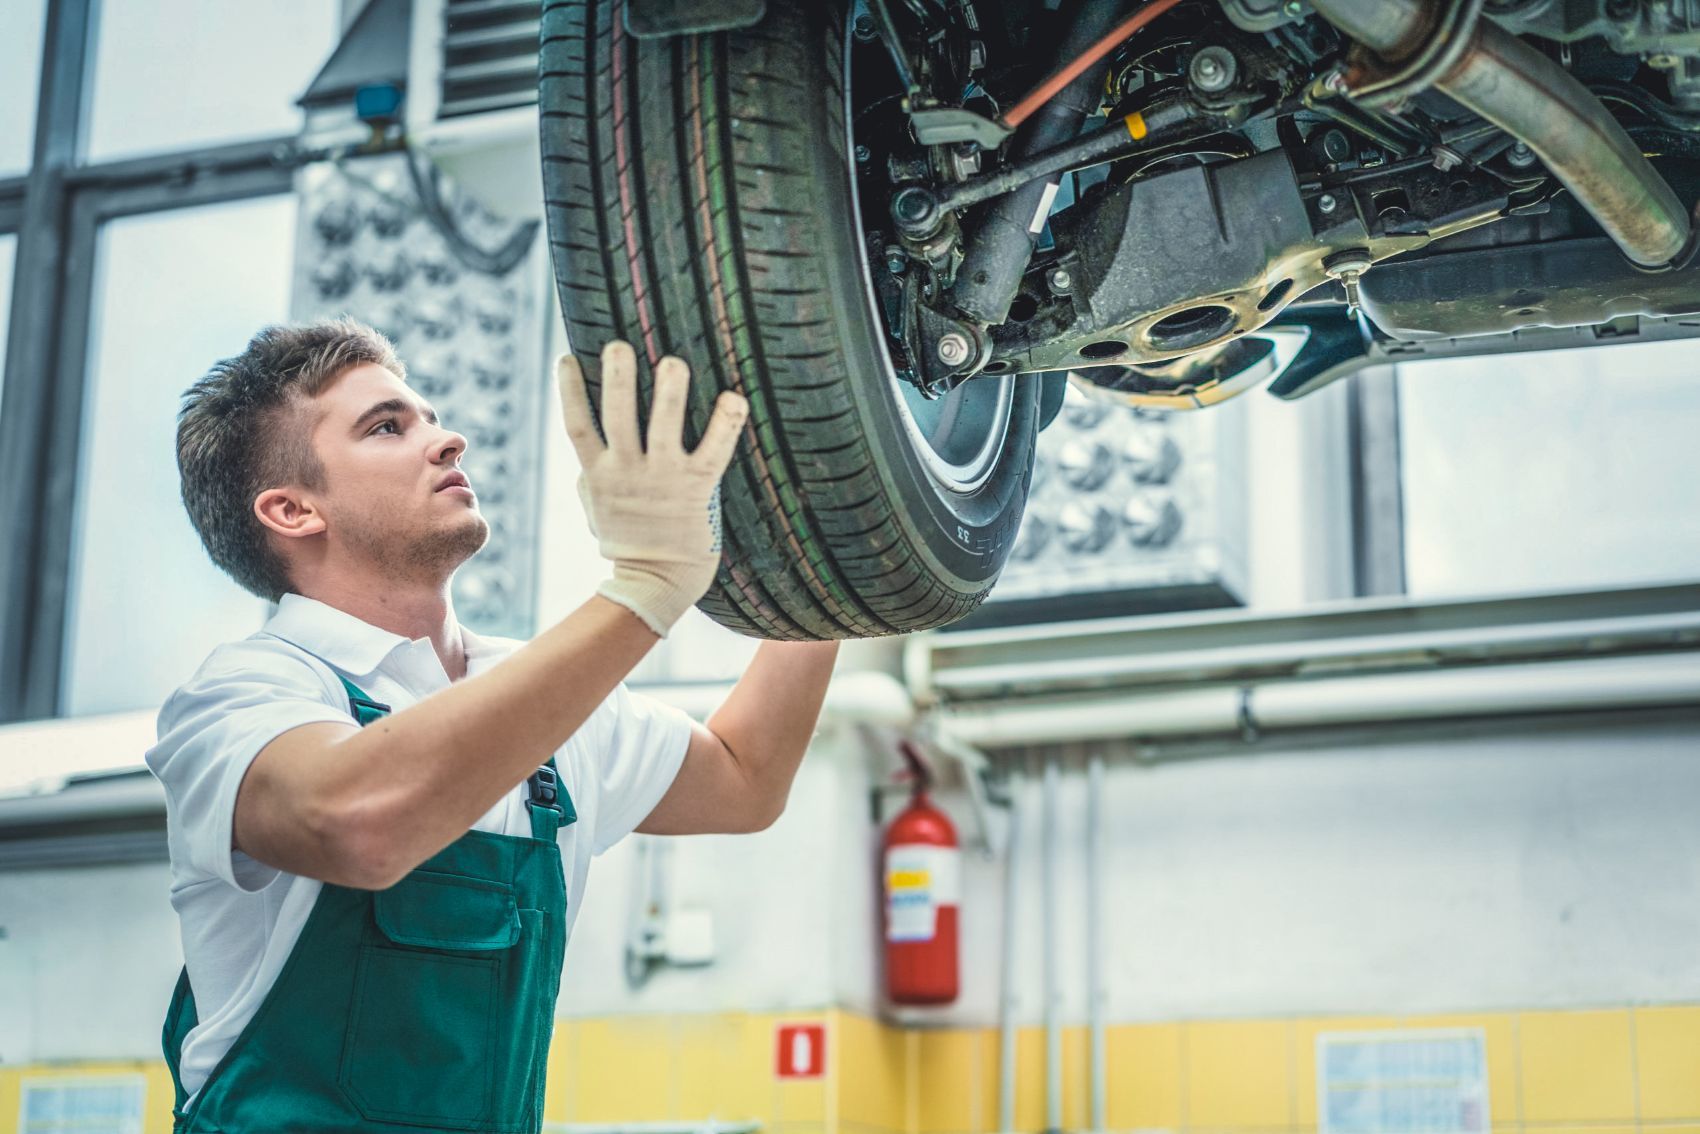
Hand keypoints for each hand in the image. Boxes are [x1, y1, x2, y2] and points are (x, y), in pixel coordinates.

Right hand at [557, 340, 747, 635]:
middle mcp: (628, 471)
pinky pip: (714, 449)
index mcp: (600, 474)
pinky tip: (733, 396)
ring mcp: (663, 479)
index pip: (577, 425)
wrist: (659, 582)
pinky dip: (725, 422)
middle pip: (617, 415)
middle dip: (617, 377)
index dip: (570, 390)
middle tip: (620, 344)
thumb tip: (583, 456)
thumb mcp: (598, 510)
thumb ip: (589, 478)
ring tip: (673, 361)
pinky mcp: (698, 487)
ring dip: (669, 391)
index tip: (568, 357)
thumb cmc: (629, 541)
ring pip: (664, 426)